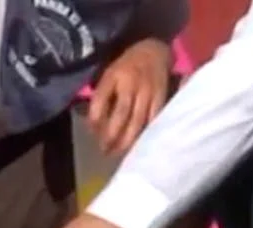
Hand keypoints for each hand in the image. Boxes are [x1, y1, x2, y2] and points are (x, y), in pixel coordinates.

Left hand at [88, 38, 171, 154]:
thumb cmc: (127, 66)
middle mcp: (131, 84)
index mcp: (114, 75)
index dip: (94, 118)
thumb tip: (93, 123)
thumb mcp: (109, 73)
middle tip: (104, 151)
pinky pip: (153, 121)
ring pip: (137, 121)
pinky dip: (145, 134)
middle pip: (120, 115)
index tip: (91, 131)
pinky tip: (138, 145)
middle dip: (111, 136)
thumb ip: (102, 95)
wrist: (155, 51)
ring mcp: (148, 92)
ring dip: (126, 140)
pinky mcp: (161, 99)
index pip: (100, 99)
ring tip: (118, 152)